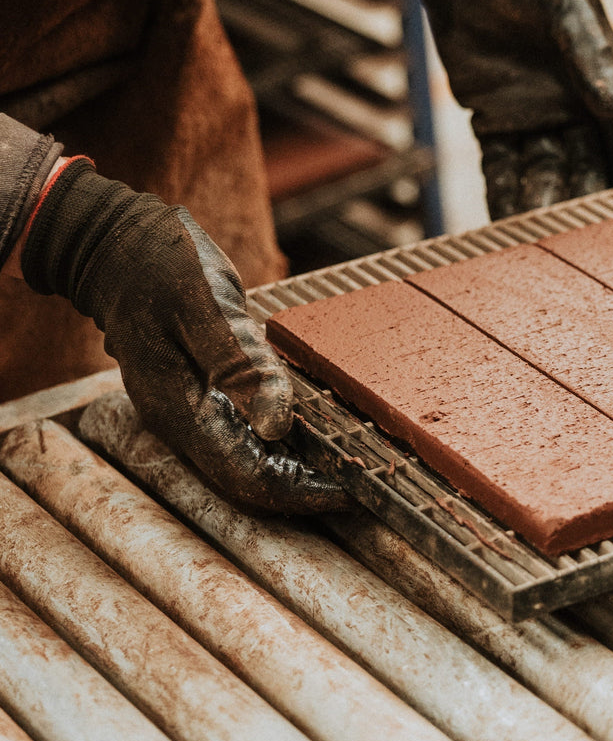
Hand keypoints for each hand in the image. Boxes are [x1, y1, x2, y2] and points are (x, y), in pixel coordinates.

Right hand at [21, 161, 348, 514]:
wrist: (115, 247)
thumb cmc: (158, 265)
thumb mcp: (204, 303)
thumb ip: (239, 362)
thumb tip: (277, 422)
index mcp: (181, 413)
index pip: (247, 479)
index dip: (303, 493)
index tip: (354, 491)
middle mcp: (185, 425)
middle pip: (250, 483)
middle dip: (309, 490)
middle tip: (370, 481)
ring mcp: (192, 413)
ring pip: (250, 463)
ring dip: (302, 470)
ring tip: (358, 462)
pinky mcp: (203, 397)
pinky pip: (248, 436)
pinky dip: (288, 443)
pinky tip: (324, 430)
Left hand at [391, 0, 612, 218]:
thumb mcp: (558, 0)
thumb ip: (585, 48)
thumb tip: (610, 101)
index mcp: (601, 78)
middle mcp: (574, 106)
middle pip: (587, 164)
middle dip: (587, 200)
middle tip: (588, 240)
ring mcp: (534, 117)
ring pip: (544, 173)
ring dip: (542, 205)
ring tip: (539, 241)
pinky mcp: (494, 122)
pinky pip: (502, 167)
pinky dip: (503, 195)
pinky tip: (503, 227)